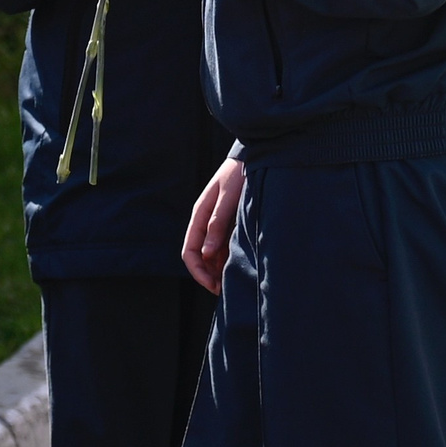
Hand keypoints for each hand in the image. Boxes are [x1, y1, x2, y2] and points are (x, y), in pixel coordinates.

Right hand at [183, 157, 246, 292]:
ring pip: (211, 254)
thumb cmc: (241, 174)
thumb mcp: (229, 198)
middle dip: (208, 275)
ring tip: (232, 283)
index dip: (198, 272)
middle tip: (224, 291)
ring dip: (217, 269)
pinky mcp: (229, 222)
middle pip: (198, 256)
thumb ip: (218, 223)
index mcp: (200, 214)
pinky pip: (223, 247)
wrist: (256, 155)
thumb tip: (207, 253)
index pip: (190, 251)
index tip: (213, 286)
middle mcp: (205, 220)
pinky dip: (227, 260)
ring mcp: (217, 222)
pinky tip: (238, 267)